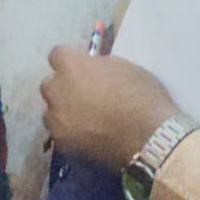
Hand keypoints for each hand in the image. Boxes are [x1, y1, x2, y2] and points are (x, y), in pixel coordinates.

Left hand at [41, 46, 179, 173]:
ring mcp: (57, 120)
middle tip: (83, 96)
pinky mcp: (62, 144)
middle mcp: (57, 91)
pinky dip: (71, 136)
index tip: (82, 69)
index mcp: (72, 67)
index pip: (57, 55)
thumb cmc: (143, 98)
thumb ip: (99, 67)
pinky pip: (61, 135)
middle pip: (50, 85)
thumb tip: (92, 71)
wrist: (150, 139)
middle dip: (63, 88)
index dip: (70, 61)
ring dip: (63, 113)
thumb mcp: (125, 68)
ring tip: (85, 122)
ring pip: (51, 112)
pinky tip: (89, 139)